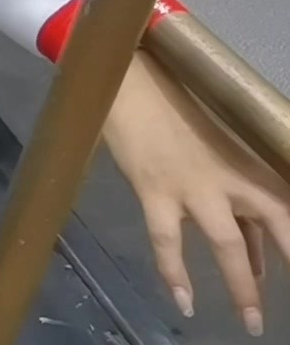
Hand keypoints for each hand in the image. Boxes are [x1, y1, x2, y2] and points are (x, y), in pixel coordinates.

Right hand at [102, 50, 289, 336]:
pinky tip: (184, 302)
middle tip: (284, 306)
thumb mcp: (219, 159)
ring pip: (226, 242)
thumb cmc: (176, 117)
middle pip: (272, 226)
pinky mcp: (154, 190)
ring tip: (251, 321)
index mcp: (247, 165)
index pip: (286, 210)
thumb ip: (239, 203)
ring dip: (241, 284)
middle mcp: (229, 177)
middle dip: (288, 263)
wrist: (130, 85)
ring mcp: (192, 185)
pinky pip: (167, 241)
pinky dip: (175, 274)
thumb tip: (257, 254)